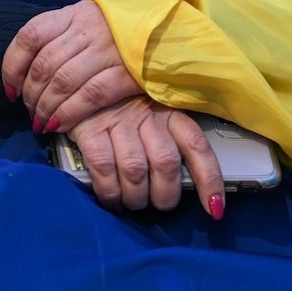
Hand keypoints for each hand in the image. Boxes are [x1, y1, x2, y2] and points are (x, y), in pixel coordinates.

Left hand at [2, 0, 142, 131]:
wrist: (171, 27)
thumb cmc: (121, 29)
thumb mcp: (88, 21)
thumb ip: (60, 38)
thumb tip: (26, 73)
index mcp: (73, 13)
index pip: (29, 36)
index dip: (13, 66)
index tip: (11, 91)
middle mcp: (86, 28)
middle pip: (44, 65)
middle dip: (31, 95)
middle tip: (30, 114)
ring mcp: (108, 49)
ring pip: (63, 82)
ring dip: (47, 108)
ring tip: (42, 124)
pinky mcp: (127, 71)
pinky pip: (91, 95)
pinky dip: (71, 112)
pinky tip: (61, 125)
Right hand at [69, 97, 225, 218]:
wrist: (77, 82)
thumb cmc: (120, 104)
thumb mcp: (152, 111)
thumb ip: (169, 138)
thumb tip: (192, 180)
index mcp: (169, 110)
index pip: (197, 146)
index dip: (209, 180)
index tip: (214, 208)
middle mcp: (147, 115)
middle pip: (166, 164)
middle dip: (165, 196)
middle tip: (159, 204)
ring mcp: (117, 121)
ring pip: (135, 170)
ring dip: (136, 198)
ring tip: (133, 203)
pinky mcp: (90, 129)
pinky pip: (103, 169)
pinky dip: (109, 192)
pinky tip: (112, 200)